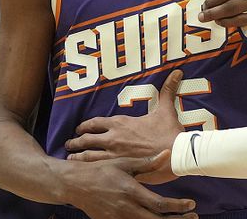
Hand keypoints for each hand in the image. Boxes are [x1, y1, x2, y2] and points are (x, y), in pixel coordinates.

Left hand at [65, 70, 184, 166]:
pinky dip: (87, 170)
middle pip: (87, 139)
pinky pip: (97, 170)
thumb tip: (177, 72)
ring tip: (71, 159)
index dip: (85, 126)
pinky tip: (83, 174)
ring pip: (88, 156)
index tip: (80, 129)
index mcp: (122, 123)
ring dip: (77, 157)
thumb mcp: (166, 109)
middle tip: (69, 144)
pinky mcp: (119, 169)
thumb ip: (168, 90)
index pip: (96, 123)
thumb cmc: (170, 132)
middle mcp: (114, 138)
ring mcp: (114, 155)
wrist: (177, 154)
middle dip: (75, 141)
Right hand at [65, 152, 196, 217]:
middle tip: (193, 217)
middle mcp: (126, 209)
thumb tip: (167, 154)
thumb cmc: (102, 171)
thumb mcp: (125, 163)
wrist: (76, 184)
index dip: (178, 207)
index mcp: (131, 191)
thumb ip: (147, 162)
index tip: (191, 205)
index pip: (160, 205)